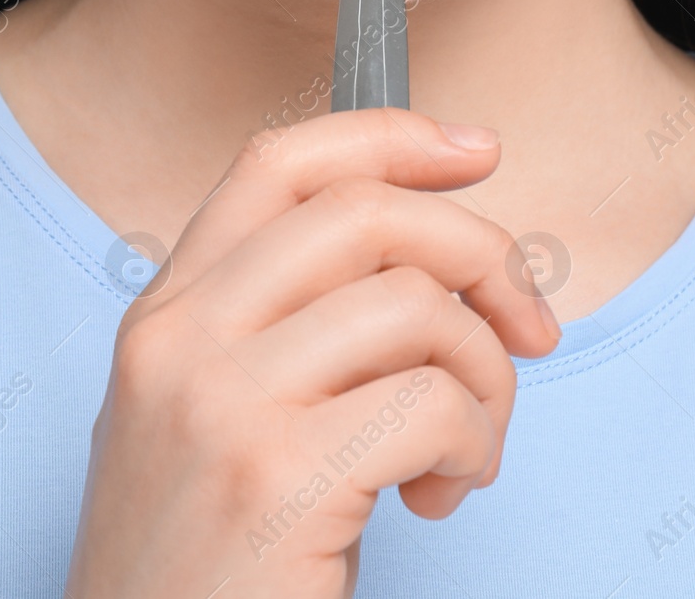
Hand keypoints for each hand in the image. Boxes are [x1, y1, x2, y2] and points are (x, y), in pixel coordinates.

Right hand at [63, 108, 558, 597]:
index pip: (280, 163)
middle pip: (367, 213)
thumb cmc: (204, 558)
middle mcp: (180, 339)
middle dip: (482, 256)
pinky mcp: (278, 480)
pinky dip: (475, 445)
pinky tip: (443, 492)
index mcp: (167, 312)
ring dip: (486, 378)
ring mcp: (221, 404)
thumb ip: (287, 324)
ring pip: (418, 309)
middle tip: (526, 326)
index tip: (474, 152)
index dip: (391, 137)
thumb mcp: (210, 414)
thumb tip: (434, 264)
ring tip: (466, 447)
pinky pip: (434, 406)